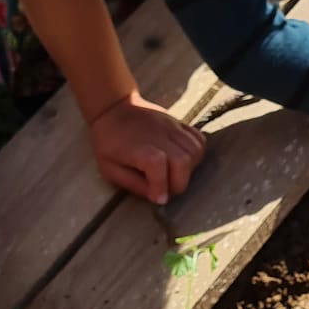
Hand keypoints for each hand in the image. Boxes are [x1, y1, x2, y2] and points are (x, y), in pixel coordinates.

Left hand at [88, 90, 205, 205]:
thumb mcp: (109, 169)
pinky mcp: (179, 123)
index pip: (158, 167)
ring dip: (190, 169)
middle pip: (182, 161)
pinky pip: (199, 139)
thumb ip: (133, 184)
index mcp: (138, 149)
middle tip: (168, 189)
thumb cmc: (108, 142)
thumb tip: (157, 197)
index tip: (159, 198)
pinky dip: (197, 153)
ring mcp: (172, 127)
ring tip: (176, 174)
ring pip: (195, 151)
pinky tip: (185, 160)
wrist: (113, 109)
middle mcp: (159, 136)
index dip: (161, 186)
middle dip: (179, 183)